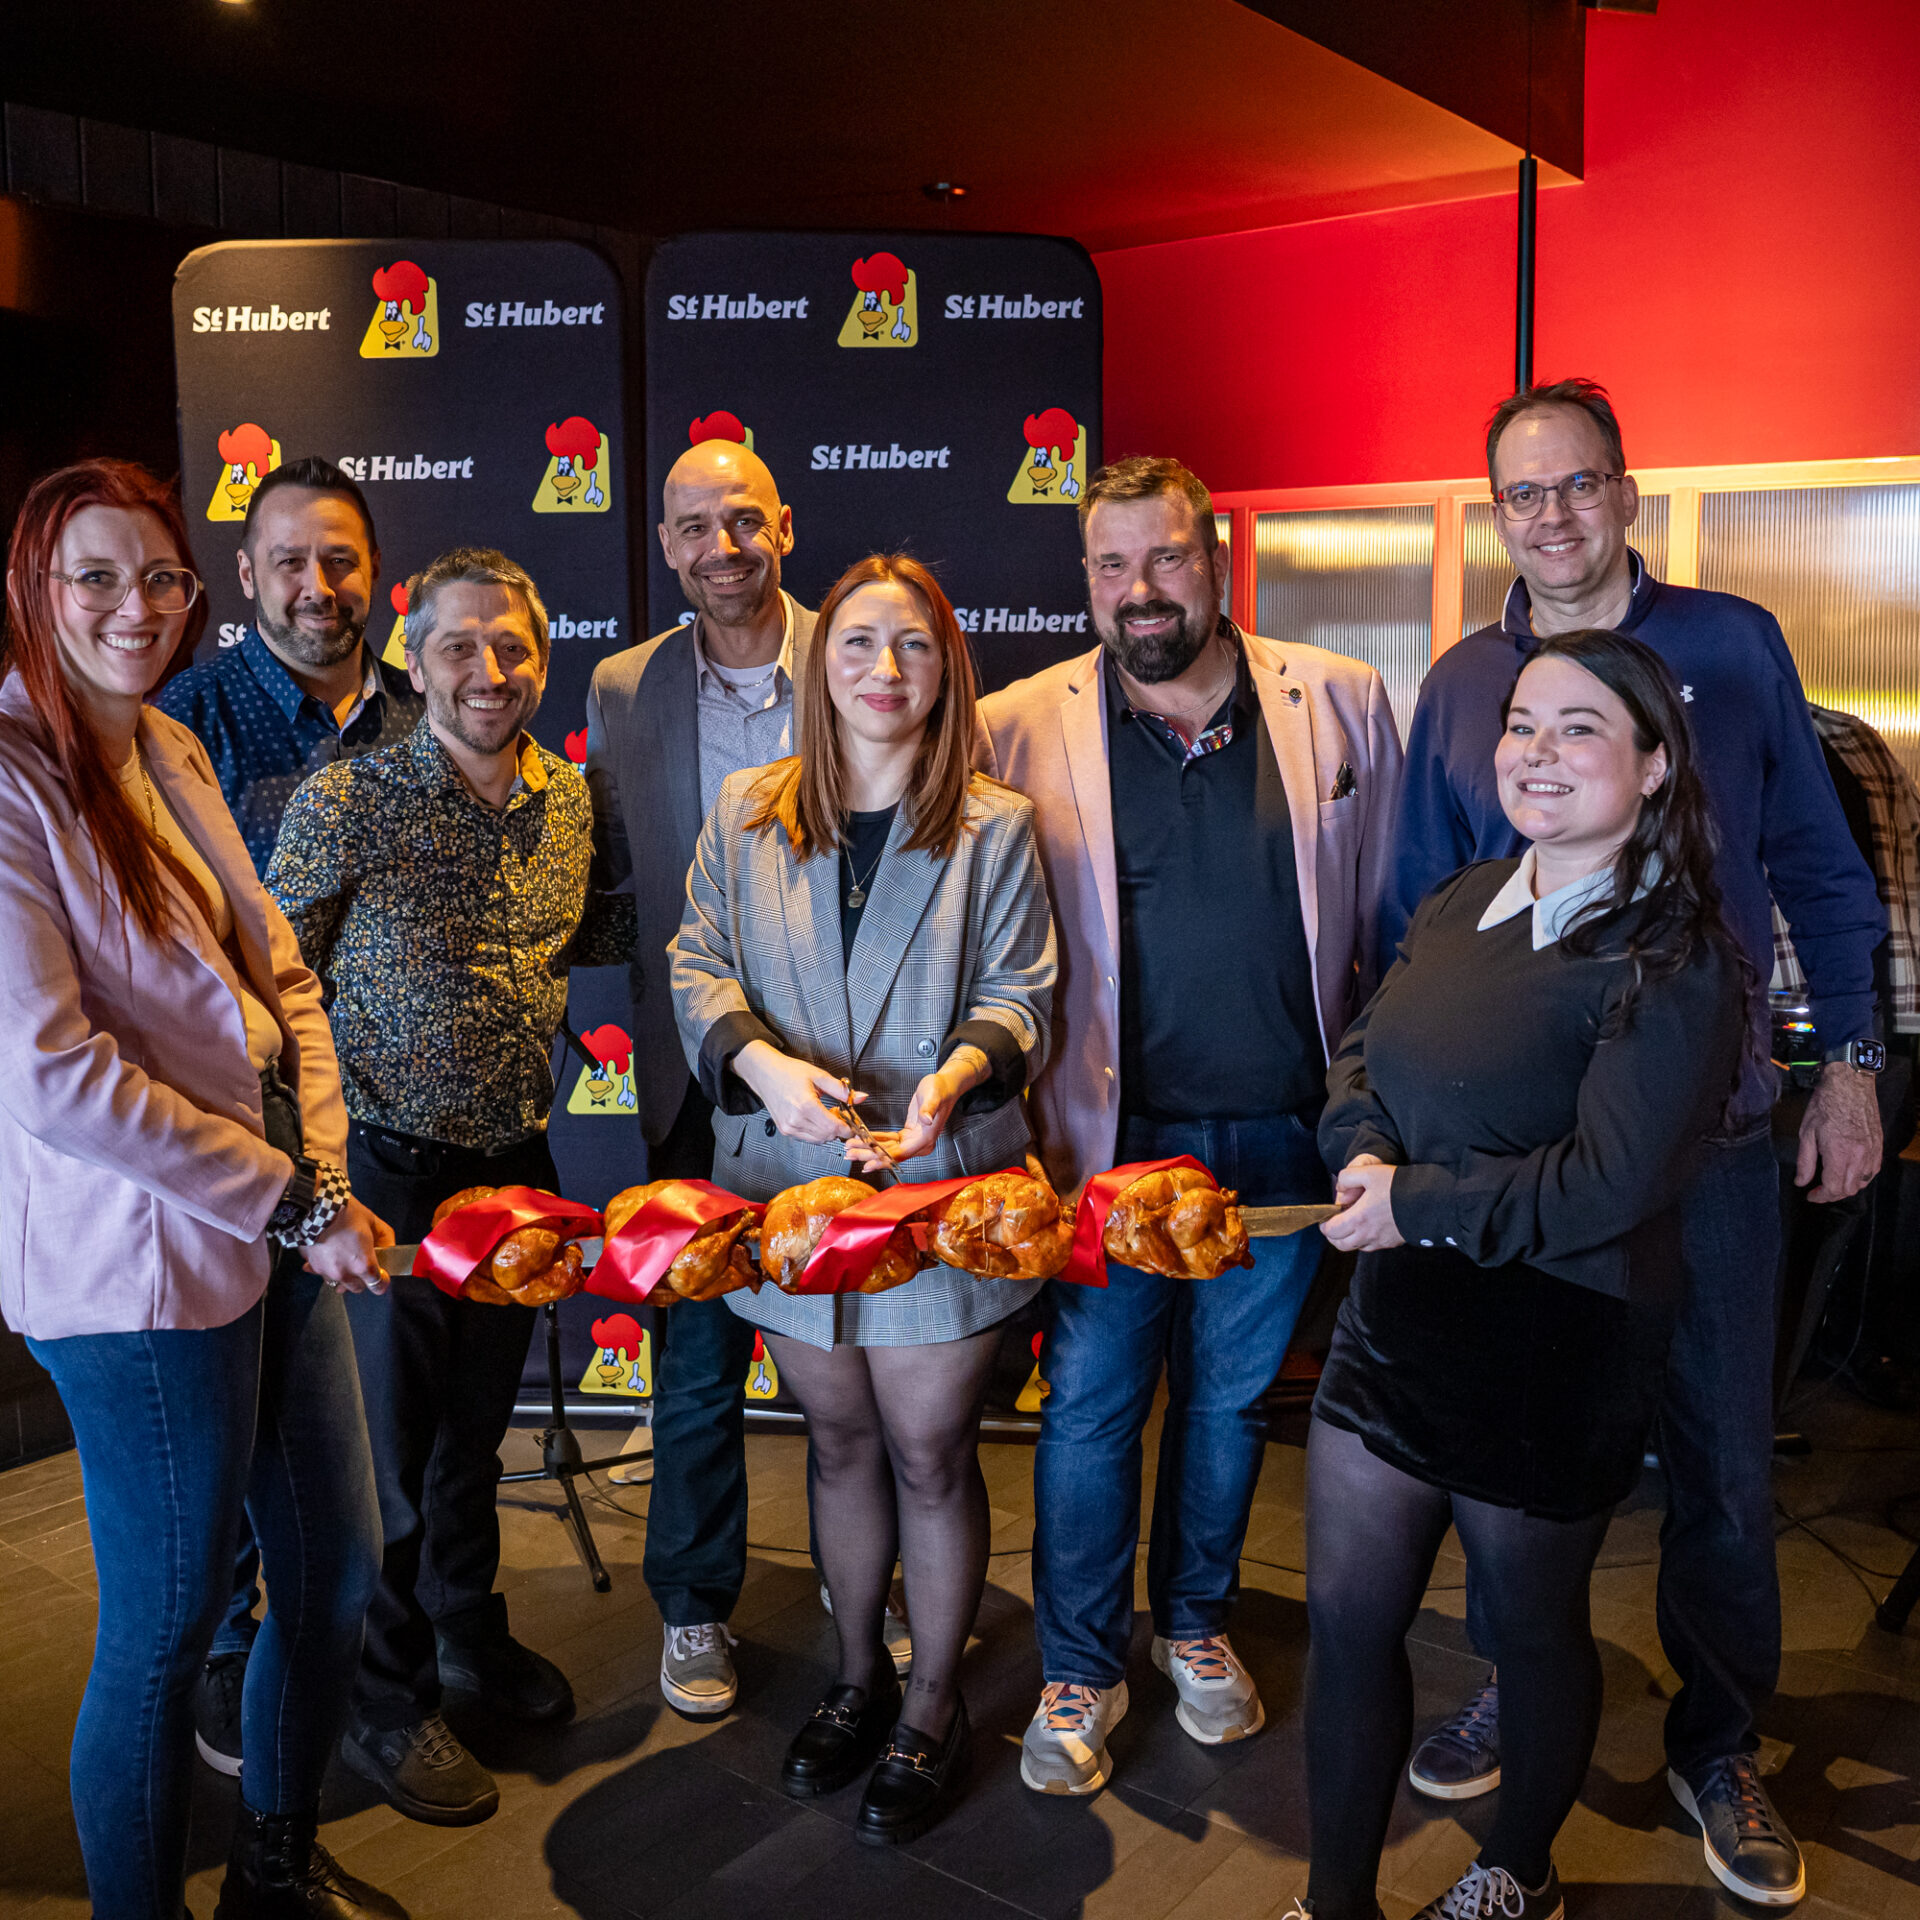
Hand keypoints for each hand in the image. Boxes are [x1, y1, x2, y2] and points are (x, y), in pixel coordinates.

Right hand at [304, 1196, 392, 1293]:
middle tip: (363, 1263)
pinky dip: (326, 1267)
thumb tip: (388, 1249)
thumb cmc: (345, 1213)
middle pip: (358, 1288)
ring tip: (344, 1257)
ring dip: (343, 1274)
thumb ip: (385, 1238)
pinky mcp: (312, 1266)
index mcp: (363, 1264)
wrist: (314, 1207)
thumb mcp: (372, 1221)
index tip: (382, 1274)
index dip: (382, 1280)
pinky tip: (328, 1256)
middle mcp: (344, 1273)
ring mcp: (326, 1271)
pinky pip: (322, 1273)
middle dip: (363, 1279)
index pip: (378, 1286)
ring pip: (339, 1282)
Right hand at [734, 1042, 860, 1145]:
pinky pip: (807, 1138)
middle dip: (837, 1129)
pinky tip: (815, 1118)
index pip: (833, 1128)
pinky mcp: (785, 1130)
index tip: (852, 1125)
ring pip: (818, 1140)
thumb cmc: (789, 1072)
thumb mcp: (819, 1076)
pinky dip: (816, 1132)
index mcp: (806, 1106)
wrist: (765, 1074)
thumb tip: (861, 1097)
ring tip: (825, 1114)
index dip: (846, 1129)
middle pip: (827, 1136)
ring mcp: (789, 1127)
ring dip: (827, 1132)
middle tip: (838, 1113)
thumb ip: (841, 1090)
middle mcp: (796, 1120)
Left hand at [853, 1048, 989, 1167]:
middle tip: (850, 1154)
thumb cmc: (940, 1089)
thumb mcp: (934, 1096)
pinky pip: (889, 1141)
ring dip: (868, 1149)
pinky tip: (861, 1140)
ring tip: (850, 1148)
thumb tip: (926, 1120)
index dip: (883, 1159)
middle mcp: (920, 1144)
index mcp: (926, 1138)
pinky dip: (875, 1141)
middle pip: (891, 1154)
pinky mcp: (907, 1134)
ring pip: (888, 1149)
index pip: (901, 1154)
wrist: (945, 1086)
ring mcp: (914, 1140)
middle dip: (869, 1155)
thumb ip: (929, 1109)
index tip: (867, 1163)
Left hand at [1322, 1154, 1404, 1252]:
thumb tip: (1340, 1188)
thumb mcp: (1369, 1172)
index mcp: (1358, 1218)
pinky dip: (1365, 1240)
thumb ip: (1347, 1178)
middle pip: (1340, 1244)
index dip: (1324, 1224)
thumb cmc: (1397, 1186)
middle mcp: (1367, 1234)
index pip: (1331, 1231)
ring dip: (1349, 1238)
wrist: (1428, 1201)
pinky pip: (1372, 1246)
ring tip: (1352, 1223)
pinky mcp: (1392, 1242)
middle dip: (1333, 1235)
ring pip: (1356, 1247)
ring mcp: (1381, 1241)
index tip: (1326, 1216)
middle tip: (1335, 1222)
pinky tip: (1369, 1226)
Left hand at [1796, 1061, 1882, 1200]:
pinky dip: (1862, 1177)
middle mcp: (1859, 1156)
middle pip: (1849, 1189)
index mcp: (1839, 1154)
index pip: (1833, 1188)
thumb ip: (1805, 1161)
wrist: (1850, 1084)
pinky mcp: (1879, 1145)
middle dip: (1832, 1195)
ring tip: (1832, 1182)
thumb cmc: (1825, 1105)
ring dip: (1847, 1187)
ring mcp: (1872, 1151)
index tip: (1810, 1195)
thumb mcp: (1806, 1132)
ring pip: (1863, 1182)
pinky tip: (1849, 1172)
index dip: (1821, 1196)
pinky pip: (1873, 1170)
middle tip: (1819, 1190)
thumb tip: (1801, 1182)